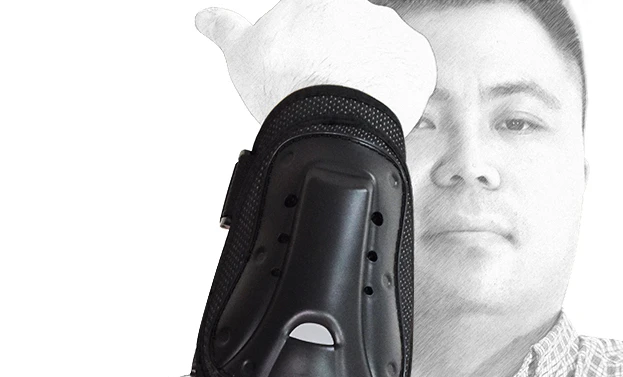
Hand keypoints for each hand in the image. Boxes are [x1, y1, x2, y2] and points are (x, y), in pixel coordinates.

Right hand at [194, 0, 435, 131]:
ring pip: (383, 56)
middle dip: (342, 64)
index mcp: (320, 1)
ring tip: (352, 111)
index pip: (320, 21)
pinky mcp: (419, 62)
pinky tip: (379, 110)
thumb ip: (224, 29)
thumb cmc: (287, 88)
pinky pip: (413, 75)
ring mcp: (392, 32)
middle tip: (327, 98)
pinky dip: (402, 92)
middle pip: (352, 38)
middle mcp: (361, 6)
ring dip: (373, 78)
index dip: (313, 50)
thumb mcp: (242, 54)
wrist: (330, 120)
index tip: (309, 71)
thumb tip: (203, 19)